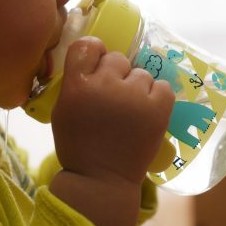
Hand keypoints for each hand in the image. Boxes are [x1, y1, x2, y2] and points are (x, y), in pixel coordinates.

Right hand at [52, 36, 174, 185]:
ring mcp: (135, 96)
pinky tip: (147, 110)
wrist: (101, 180)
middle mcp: (106, 85)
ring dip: (137, 87)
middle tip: (113, 97)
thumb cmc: (78, 145)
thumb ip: (75, 81)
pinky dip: (157, 96)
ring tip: (131, 110)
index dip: (94, 53)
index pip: (87, 46)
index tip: (96, 65)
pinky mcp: (158, 109)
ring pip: (141, 73)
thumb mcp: (63, 110)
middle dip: (116, 74)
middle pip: (117, 58)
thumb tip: (94, 60)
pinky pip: (163, 86)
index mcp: (78, 85)